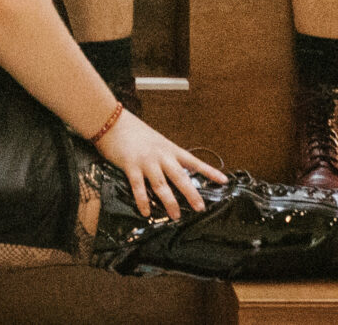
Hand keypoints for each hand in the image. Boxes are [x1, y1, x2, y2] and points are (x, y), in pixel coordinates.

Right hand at [94, 109, 226, 221]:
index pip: (194, 161)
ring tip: (175, 216)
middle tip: (200, 207)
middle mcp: (161, 156)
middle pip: (180, 177)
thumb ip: (168, 157)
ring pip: (161, 184)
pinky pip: (138, 187)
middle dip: (191, 193)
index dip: (209, 171)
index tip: (224, 180)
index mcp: (170, 150)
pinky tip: (146, 212)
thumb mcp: (157, 142)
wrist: (113, 123)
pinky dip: (143, 201)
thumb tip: (181, 173)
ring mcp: (146, 162)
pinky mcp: (131, 166)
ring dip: (169, 201)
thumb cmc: (135, 133)